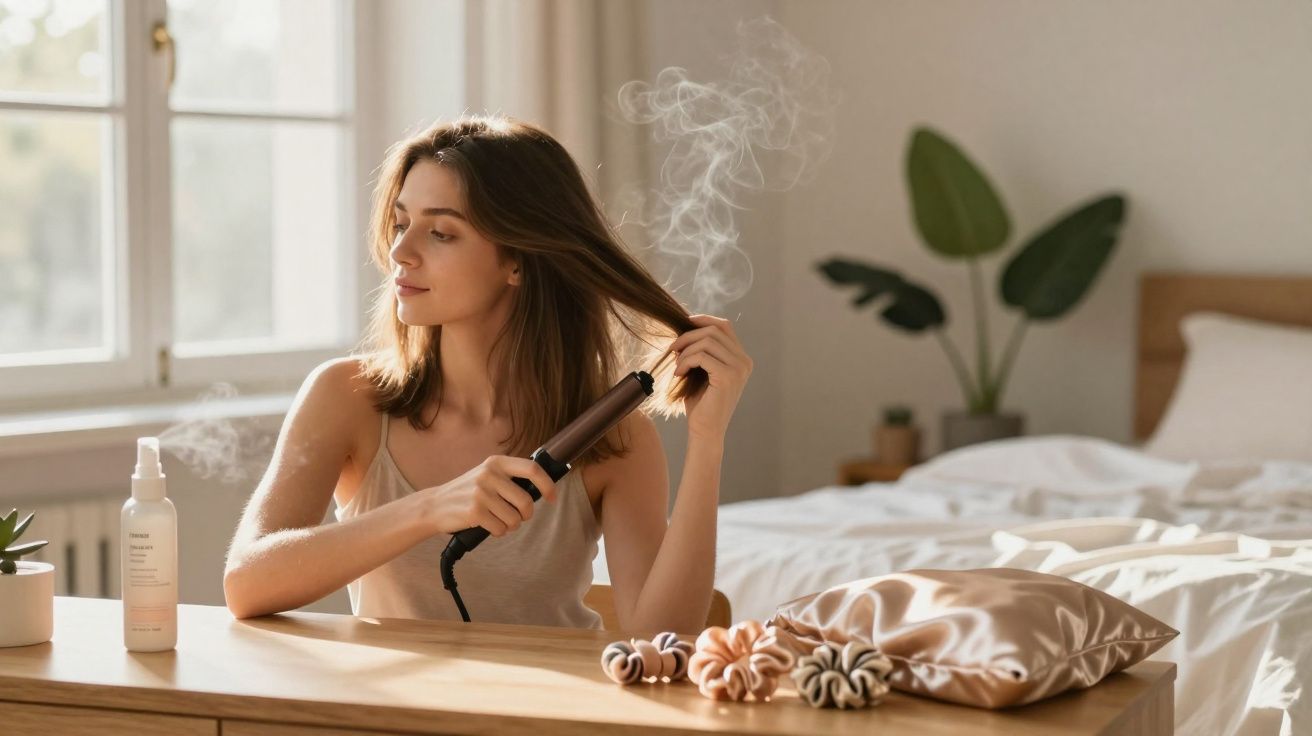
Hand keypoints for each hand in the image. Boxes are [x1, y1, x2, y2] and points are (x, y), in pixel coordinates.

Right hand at [417, 456, 557, 536]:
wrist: (435, 505)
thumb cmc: (467, 493)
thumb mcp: (487, 476)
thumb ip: (510, 479)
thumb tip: (542, 489)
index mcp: (496, 462)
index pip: (532, 469)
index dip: (547, 484)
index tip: (552, 498)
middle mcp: (489, 474)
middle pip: (525, 501)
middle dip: (525, 515)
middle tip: (517, 517)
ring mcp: (481, 493)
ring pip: (514, 519)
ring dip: (510, 526)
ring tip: (497, 520)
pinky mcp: (474, 511)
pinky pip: (501, 529)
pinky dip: (498, 531)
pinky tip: (486, 525)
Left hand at [670, 314, 753, 441]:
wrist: (705, 431)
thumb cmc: (701, 403)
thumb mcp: (702, 371)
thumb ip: (701, 349)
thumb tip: (684, 326)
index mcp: (741, 359)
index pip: (724, 326)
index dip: (703, 319)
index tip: (682, 324)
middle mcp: (744, 361)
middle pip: (714, 330)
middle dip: (688, 335)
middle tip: (672, 349)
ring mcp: (739, 369)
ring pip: (706, 341)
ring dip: (685, 350)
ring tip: (676, 366)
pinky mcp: (728, 377)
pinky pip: (701, 356)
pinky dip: (685, 361)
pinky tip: (679, 373)